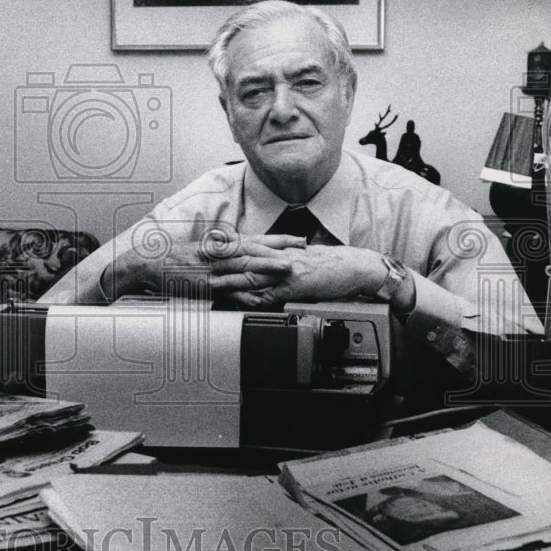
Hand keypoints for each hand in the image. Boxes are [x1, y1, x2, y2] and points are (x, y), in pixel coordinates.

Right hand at [101, 234, 303, 299]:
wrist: (149, 265)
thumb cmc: (176, 258)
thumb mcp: (201, 247)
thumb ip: (223, 248)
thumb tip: (242, 247)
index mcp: (219, 244)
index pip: (254, 239)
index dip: (277, 240)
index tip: (297, 239)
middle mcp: (217, 254)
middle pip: (252, 250)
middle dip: (276, 251)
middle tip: (299, 253)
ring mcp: (211, 271)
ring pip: (242, 267)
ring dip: (265, 268)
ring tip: (285, 270)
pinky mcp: (204, 288)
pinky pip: (227, 290)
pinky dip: (243, 293)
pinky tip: (258, 296)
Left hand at [210, 244, 384, 307]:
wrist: (352, 266)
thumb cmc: (327, 262)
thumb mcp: (299, 254)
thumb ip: (280, 256)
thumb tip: (264, 258)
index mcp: (278, 248)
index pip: (246, 245)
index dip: (224, 246)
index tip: (205, 246)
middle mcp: (279, 257)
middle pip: (243, 258)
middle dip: (219, 261)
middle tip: (199, 263)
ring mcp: (286, 272)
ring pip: (253, 276)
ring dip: (231, 281)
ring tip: (213, 284)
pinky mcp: (295, 287)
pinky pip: (272, 296)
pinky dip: (256, 300)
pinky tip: (243, 304)